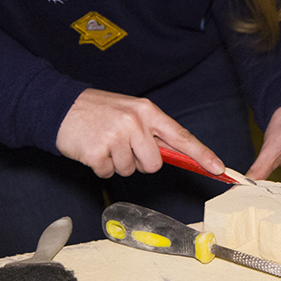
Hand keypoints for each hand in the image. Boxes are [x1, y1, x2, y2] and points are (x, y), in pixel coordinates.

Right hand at [56, 88, 224, 178]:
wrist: (61, 107)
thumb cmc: (99, 111)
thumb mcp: (130, 112)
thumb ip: (152, 131)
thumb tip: (175, 154)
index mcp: (147, 111)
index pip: (180, 136)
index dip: (201, 154)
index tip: (218, 168)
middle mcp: (134, 122)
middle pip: (154, 163)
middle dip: (140, 162)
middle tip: (122, 146)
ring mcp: (116, 136)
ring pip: (130, 170)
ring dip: (117, 163)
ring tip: (105, 143)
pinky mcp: (97, 151)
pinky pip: (108, 173)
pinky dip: (101, 167)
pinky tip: (93, 149)